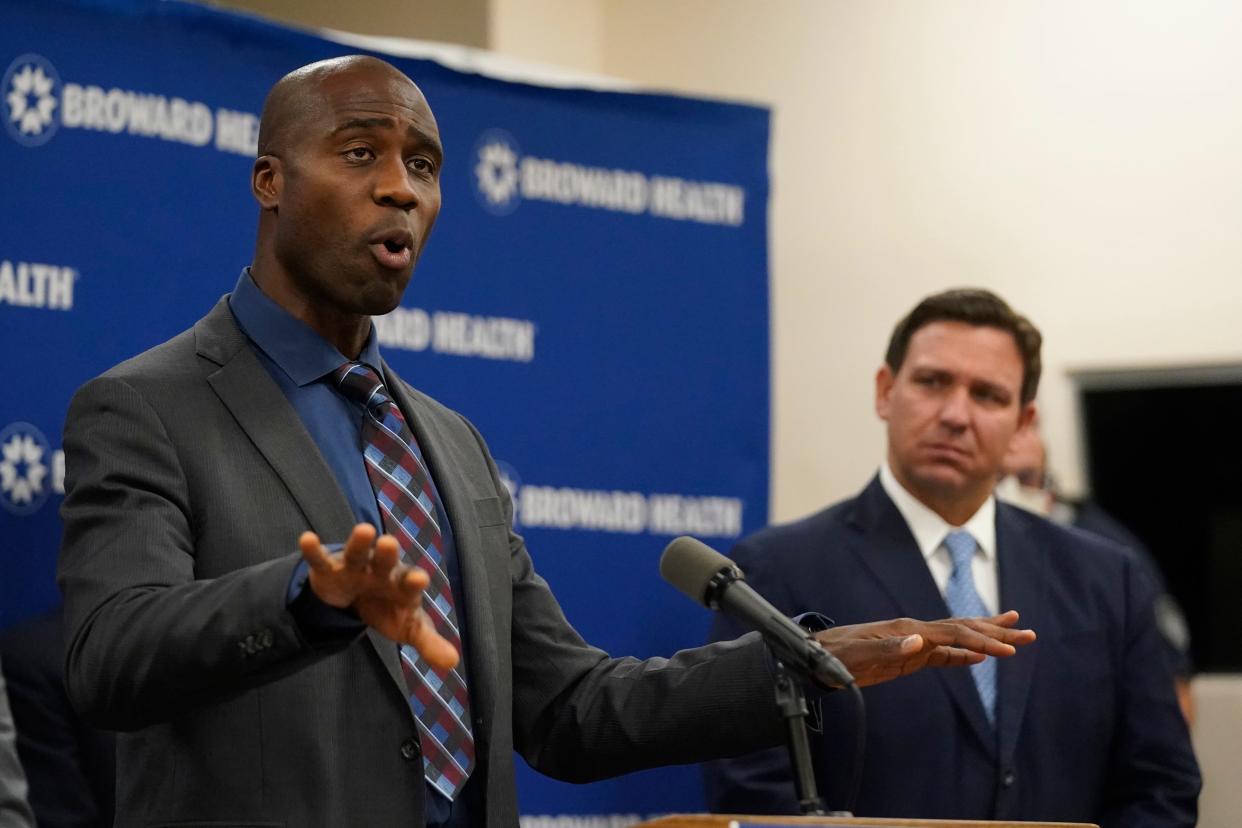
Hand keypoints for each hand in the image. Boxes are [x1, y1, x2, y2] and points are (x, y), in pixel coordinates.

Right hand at [299, 524, 458, 669]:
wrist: (359, 598)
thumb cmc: (390, 608)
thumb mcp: (409, 628)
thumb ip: (429, 643)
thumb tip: (453, 663)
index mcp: (403, 584)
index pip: (410, 583)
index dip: (414, 581)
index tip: (420, 578)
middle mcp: (381, 570)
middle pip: (386, 561)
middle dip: (388, 553)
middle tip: (390, 542)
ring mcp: (355, 567)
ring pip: (358, 553)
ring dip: (359, 543)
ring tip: (364, 530)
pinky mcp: (329, 570)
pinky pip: (320, 560)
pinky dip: (313, 550)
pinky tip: (307, 539)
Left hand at [813, 610, 1035, 686]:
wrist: (815, 658)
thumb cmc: (835, 656)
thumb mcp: (859, 655)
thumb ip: (890, 648)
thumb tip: (920, 641)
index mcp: (909, 629)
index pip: (955, 633)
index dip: (983, 640)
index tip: (1008, 649)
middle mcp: (915, 631)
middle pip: (964, 628)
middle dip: (996, 631)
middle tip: (1029, 632)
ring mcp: (913, 642)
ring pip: (958, 637)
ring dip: (986, 638)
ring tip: (1014, 635)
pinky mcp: (908, 655)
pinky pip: (943, 655)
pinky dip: (964, 654)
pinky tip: (978, 658)